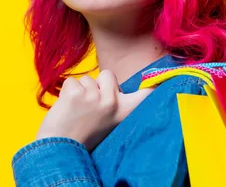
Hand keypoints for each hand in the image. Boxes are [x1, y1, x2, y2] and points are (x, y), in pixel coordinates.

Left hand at [36, 69, 154, 151]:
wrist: (60, 150)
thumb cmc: (84, 136)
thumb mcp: (110, 123)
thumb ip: (116, 105)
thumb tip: (115, 86)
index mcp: (125, 112)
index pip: (146, 95)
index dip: (155, 83)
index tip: (165, 77)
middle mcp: (113, 103)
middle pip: (109, 75)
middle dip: (99, 84)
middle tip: (92, 107)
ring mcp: (94, 97)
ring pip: (88, 79)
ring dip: (81, 90)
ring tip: (77, 111)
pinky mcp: (75, 94)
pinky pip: (71, 81)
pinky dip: (66, 92)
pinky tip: (67, 108)